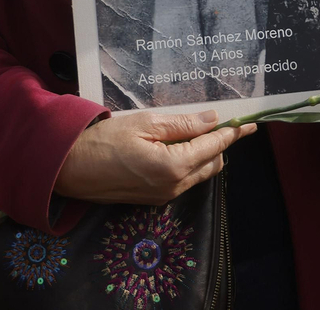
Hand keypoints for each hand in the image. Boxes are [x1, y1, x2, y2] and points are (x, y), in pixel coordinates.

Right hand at [55, 110, 255, 205]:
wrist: (70, 168)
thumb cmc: (104, 140)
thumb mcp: (145, 122)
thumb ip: (183, 124)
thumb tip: (213, 120)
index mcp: (174, 165)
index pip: (215, 147)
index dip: (233, 133)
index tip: (249, 123)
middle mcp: (174, 186)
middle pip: (212, 163)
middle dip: (220, 143)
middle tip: (217, 122)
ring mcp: (164, 196)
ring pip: (199, 173)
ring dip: (205, 154)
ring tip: (194, 131)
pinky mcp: (154, 199)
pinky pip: (183, 180)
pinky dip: (189, 163)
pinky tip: (176, 146)